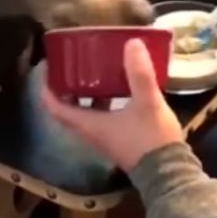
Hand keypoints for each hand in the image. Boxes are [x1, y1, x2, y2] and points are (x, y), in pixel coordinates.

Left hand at [40, 39, 183, 170]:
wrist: (169, 173)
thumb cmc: (151, 139)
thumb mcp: (147, 103)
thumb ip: (139, 74)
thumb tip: (131, 43)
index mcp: (90, 124)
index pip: (55, 107)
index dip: (47, 88)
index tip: (47, 69)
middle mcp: (92, 133)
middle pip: (69, 109)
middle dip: (67, 87)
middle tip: (73, 66)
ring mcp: (106, 138)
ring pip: (87, 113)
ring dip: (87, 94)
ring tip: (96, 72)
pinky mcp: (120, 140)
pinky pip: (103, 117)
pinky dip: (105, 102)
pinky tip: (122, 88)